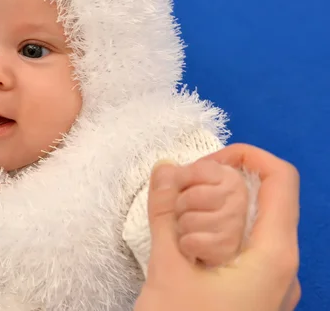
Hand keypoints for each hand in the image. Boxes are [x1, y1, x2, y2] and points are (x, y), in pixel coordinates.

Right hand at [135, 143, 299, 310]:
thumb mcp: (168, 270)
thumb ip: (166, 212)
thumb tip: (166, 166)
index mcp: (275, 255)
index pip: (279, 178)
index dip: (242, 155)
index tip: (200, 164)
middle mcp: (283, 266)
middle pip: (258, 199)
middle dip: (211, 191)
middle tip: (174, 205)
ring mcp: (271, 282)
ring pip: (246, 224)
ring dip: (207, 217)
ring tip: (174, 236)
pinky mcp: (255, 294)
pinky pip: (240, 248)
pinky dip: (211, 237)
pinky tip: (183, 253)